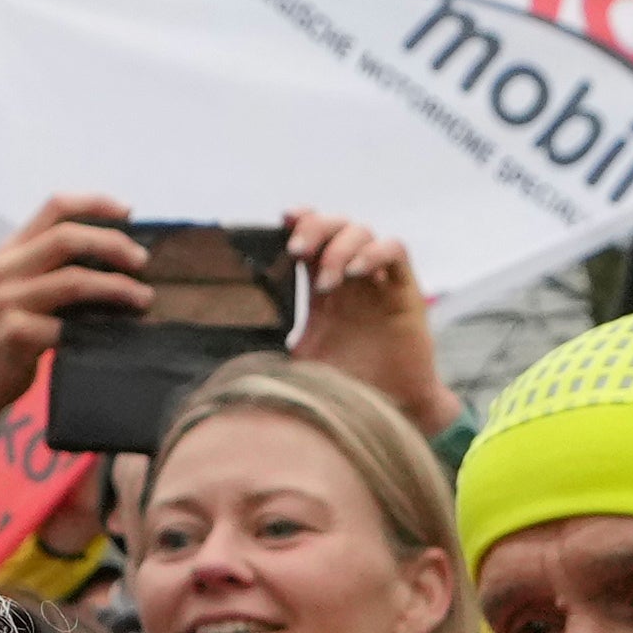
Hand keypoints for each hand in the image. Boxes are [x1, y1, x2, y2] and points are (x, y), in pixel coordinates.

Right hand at [0, 194, 152, 449]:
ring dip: (117, 287)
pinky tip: (119, 332)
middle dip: (114, 245)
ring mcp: (5, 302)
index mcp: (8, 251)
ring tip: (144, 298)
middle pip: (68, 237)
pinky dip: (101, 327)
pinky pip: (69, 325)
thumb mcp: (18, 290)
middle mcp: (3, 269)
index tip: (130, 213)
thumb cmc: (7, 337)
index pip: (55, 206)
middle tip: (143, 261)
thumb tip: (117, 255)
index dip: (96, 203)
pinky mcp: (14, 335)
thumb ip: (51, 268)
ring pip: (74, 280)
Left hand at [285, 207, 458, 436]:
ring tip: (327, 284)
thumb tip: (227, 341)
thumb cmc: (343, 388)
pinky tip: (355, 272)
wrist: (385, 411)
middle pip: (335, 226)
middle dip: (314, 228)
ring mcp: (378, 282)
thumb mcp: (298, 361)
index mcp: (324, 289)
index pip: (313, 236)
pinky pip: (394, 249)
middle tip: (296, 251)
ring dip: (339, 248)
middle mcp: (351, 279)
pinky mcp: (405, 291)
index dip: (299, 221)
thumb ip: (272, 344)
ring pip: (362, 231)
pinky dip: (374, 252)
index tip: (280, 222)